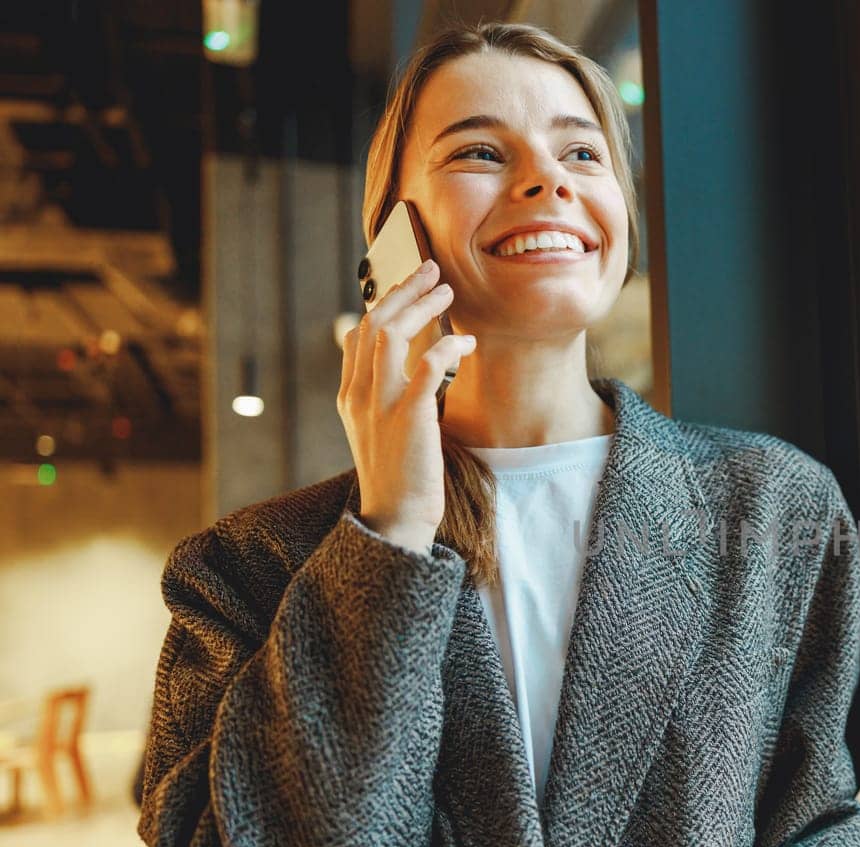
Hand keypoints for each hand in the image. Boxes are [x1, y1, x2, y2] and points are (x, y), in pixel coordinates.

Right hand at [337, 258, 476, 552]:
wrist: (395, 521)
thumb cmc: (398, 477)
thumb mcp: (381, 432)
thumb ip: (387, 398)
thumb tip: (411, 367)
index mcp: (351, 396)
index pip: (360, 335)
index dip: (384, 303)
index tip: (408, 285)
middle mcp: (359, 395)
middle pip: (375, 323)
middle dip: (403, 290)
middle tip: (431, 270)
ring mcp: (380, 405)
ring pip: (391, 335)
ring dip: (421, 305)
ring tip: (447, 290)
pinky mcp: (409, 419)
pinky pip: (426, 367)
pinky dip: (447, 347)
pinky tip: (467, 342)